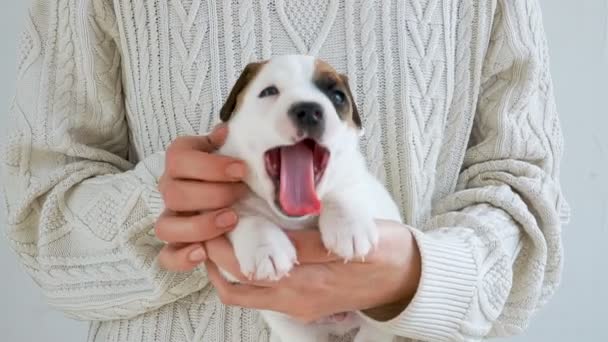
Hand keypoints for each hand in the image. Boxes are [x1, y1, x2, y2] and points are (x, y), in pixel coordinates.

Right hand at [156, 125, 247, 271]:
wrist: (245, 195)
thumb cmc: (238, 170)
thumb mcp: (236, 151)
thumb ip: (231, 141)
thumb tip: (226, 130)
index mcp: (181, 161)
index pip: (178, 159)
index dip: (209, 165)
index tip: (240, 170)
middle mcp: (170, 188)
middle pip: (174, 193)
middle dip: (212, 195)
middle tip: (241, 193)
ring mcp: (172, 217)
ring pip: (166, 226)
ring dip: (199, 225)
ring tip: (231, 220)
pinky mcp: (178, 245)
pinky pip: (167, 257)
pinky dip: (182, 257)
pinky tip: (203, 254)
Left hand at [204, 220, 420, 322]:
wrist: (407, 280)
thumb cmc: (387, 252)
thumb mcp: (359, 237)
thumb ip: (317, 242)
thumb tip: (275, 238)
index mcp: (314, 279)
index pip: (258, 264)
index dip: (231, 240)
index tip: (218, 215)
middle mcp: (300, 298)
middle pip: (241, 284)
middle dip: (217, 254)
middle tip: (207, 224)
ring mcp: (299, 305)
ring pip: (245, 295)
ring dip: (225, 269)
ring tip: (216, 238)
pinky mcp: (301, 306)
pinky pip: (258, 298)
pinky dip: (241, 278)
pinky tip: (242, 253)